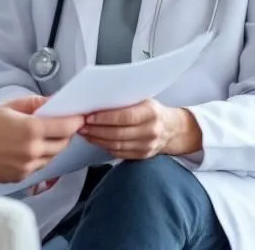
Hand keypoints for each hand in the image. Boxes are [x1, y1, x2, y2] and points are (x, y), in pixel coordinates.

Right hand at [0, 99, 82, 182]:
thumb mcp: (10, 106)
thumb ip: (35, 103)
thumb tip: (54, 101)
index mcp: (31, 131)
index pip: (65, 127)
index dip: (75, 121)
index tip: (78, 116)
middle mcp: (32, 152)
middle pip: (63, 144)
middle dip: (65, 134)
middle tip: (61, 124)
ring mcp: (27, 168)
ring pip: (52, 157)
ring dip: (53, 146)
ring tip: (42, 136)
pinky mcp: (20, 178)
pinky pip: (39, 167)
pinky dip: (39, 157)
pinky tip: (28, 148)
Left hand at [79, 99, 201, 159]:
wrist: (172, 128)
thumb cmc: (153, 110)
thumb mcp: (143, 99)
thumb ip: (124, 100)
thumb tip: (98, 98)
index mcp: (151, 113)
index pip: (124, 116)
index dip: (105, 118)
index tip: (89, 117)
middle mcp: (150, 131)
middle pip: (118, 133)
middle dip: (96, 129)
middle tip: (81, 125)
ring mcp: (147, 146)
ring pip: (117, 145)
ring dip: (97, 139)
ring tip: (85, 132)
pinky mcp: (142, 156)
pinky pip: (119, 153)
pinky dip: (105, 147)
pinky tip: (96, 140)